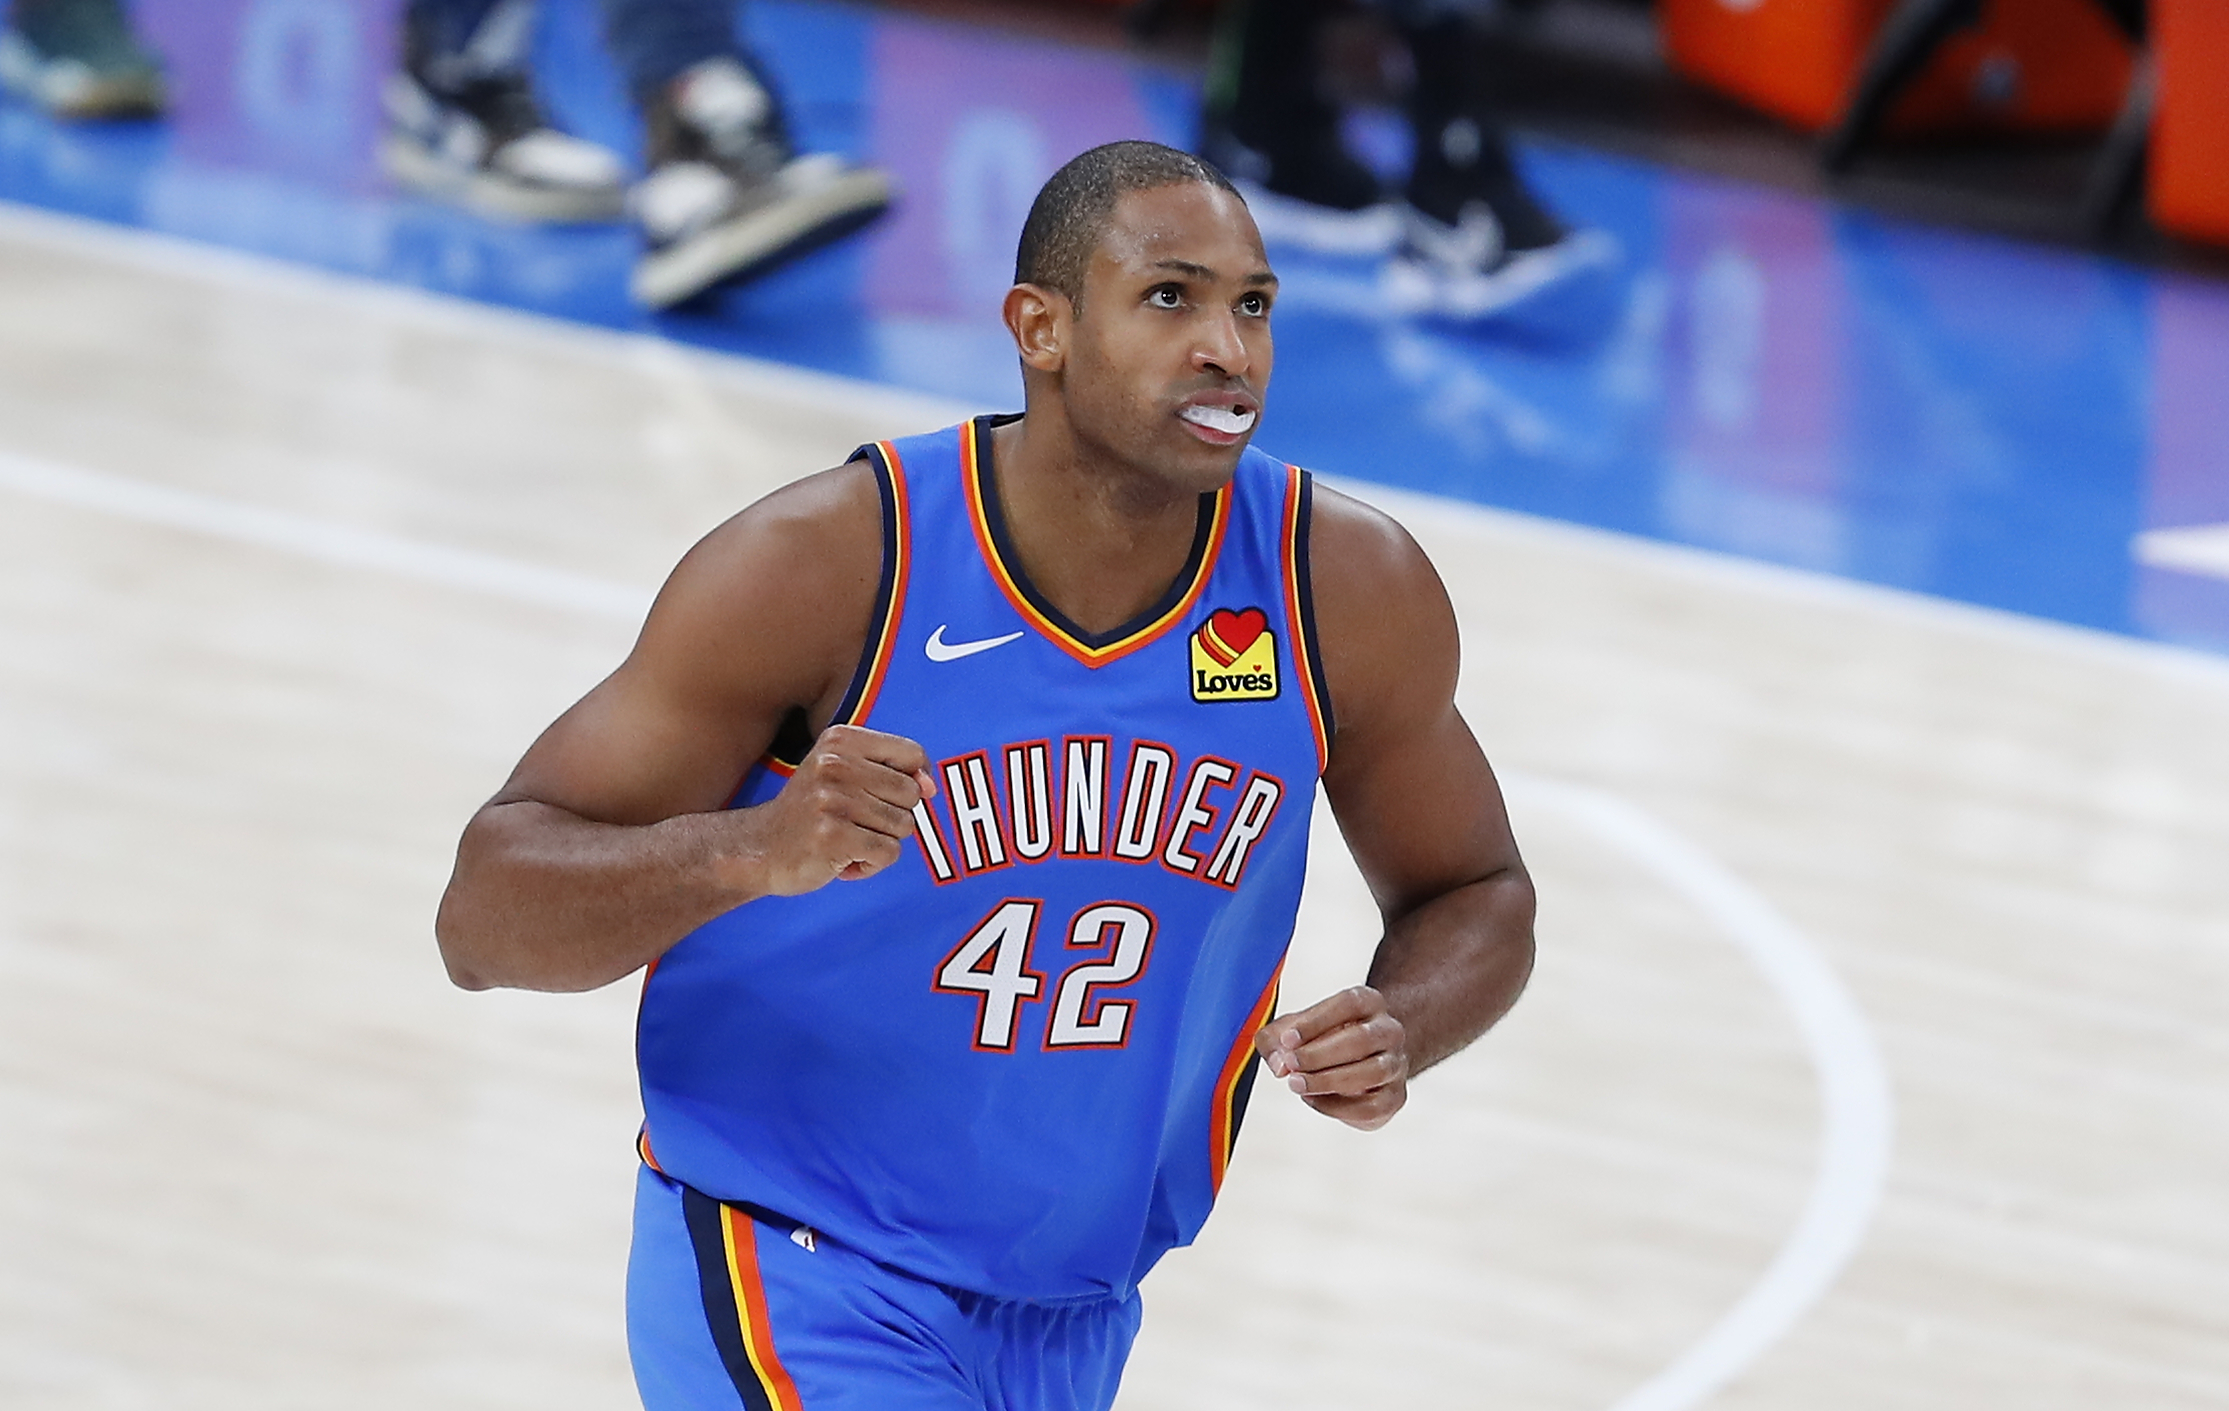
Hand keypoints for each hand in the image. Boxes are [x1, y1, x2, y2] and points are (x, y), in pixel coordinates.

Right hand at [746, 724, 935, 894]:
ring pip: (903, 826)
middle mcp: (834, 764)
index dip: (916, 780)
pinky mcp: (833, 837)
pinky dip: (872, 864)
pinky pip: (888, 853)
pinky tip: (844, 860)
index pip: (911, 753)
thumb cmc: (812, 812)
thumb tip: (931, 787)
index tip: (894, 797)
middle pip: (911, 794)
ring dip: (881, 842)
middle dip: (893, 816)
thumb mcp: (844, 774)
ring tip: (847, 840)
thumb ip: (893, 772)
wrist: (759, 848)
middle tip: (857, 823)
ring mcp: (832, 800)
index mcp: (840, 741)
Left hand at [1254, 985, 1408, 1130]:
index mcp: (1368, 1003)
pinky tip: (1313, 1100)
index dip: (1316, 1021)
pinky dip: (1338, 1107)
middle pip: (1362, 1039)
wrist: (1365, 1059)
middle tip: (1290, 1064)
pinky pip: (1371, 1106)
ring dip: (1329, 1080)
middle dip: (1321, 1054)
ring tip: (1297, 1084)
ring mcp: (1396, 1064)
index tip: (1287, 1039)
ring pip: (1372, 1072)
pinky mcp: (1395, 1097)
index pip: (1349, 1004)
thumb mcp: (1295, 1028)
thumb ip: (1276, 1040)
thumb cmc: (1325, 1038)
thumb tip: (1279, 1065)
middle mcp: (1389, 1030)